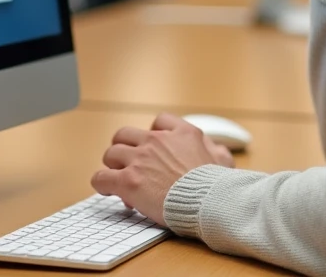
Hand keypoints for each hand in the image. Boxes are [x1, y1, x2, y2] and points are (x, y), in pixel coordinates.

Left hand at [91, 113, 234, 225]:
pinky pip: (101, 177)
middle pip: (125, 134)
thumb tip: (216, 150)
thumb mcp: (224, 161)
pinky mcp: (128, 181)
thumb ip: (217, 151)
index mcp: (181, 133)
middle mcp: (157, 141)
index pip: (159, 122)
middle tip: (130, 164)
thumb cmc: (216, 185)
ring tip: (118, 179)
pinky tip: (108, 190)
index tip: (153, 149)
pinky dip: (102, 184)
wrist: (208, 202)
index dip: (152, 135)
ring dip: (113, 166)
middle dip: (125, 148)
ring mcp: (140, 160)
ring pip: (111, 154)